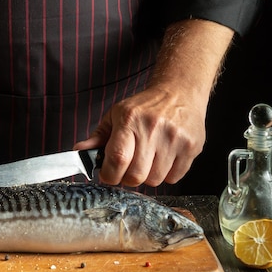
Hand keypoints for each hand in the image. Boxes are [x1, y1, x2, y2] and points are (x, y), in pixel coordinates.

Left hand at [74, 19, 234, 187]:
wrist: (180, 91)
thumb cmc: (144, 107)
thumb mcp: (116, 115)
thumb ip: (98, 136)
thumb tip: (79, 151)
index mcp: (130, 120)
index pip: (117, 159)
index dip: (110, 175)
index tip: (108, 175)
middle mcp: (153, 128)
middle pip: (136, 176)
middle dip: (127, 179)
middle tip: (128, 169)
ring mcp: (175, 138)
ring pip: (155, 180)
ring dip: (147, 176)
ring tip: (148, 160)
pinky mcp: (192, 147)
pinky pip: (175, 178)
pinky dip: (167, 174)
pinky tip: (164, 158)